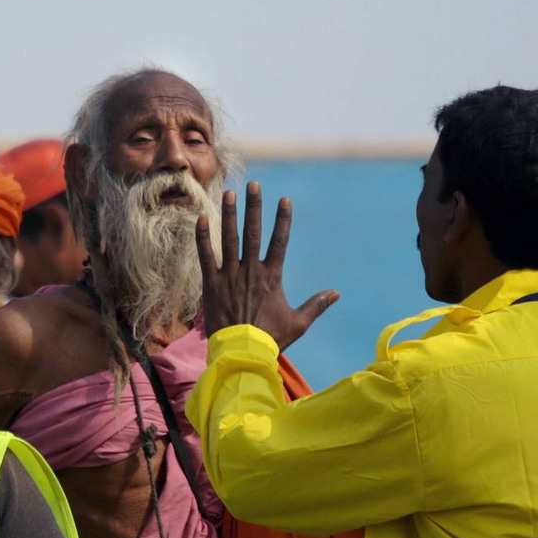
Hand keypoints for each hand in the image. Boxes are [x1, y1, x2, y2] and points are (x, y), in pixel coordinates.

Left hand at [196, 181, 338, 350]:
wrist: (242, 353)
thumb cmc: (271, 339)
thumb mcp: (298, 323)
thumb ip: (316, 305)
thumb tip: (336, 293)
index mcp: (272, 277)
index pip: (280, 241)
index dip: (282, 219)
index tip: (284, 199)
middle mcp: (251, 271)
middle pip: (253, 232)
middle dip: (254, 206)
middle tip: (253, 184)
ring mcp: (230, 276)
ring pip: (229, 238)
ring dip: (228, 214)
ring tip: (228, 192)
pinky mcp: (211, 285)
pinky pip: (205, 256)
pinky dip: (202, 237)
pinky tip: (201, 218)